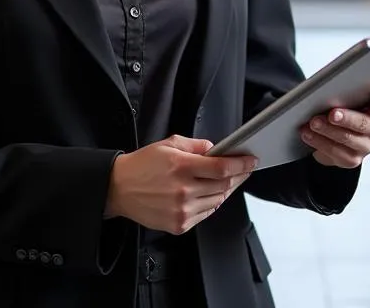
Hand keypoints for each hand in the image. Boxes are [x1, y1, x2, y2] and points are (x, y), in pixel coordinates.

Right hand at [105, 136, 256, 234]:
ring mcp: (181, 211)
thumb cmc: (142, 165)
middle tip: (244, 169)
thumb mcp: (170, 144)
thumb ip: (197, 145)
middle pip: (223, 186)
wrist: (118, 189)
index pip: (221, 168)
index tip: (251, 161)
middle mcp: (182, 191)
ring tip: (228, 180)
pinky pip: (205, 214)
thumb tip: (216, 150)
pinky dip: (213, 204)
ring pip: (217, 201)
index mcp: (181, 167)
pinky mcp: (178, 225)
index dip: (240, 165)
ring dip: (226, 190)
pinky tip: (211, 194)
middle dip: (238, 176)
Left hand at [299, 88, 369, 168]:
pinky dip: (319, 142)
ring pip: (350, 139)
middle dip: (348, 118)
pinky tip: (308, 134)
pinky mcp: (351, 159)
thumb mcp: (344, 95)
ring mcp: (365, 145)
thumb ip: (345, 90)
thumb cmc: (338, 106)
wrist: (329, 133)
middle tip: (332, 113)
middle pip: (367, 124)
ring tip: (313, 122)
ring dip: (328, 130)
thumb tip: (330, 85)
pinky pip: (337, 153)